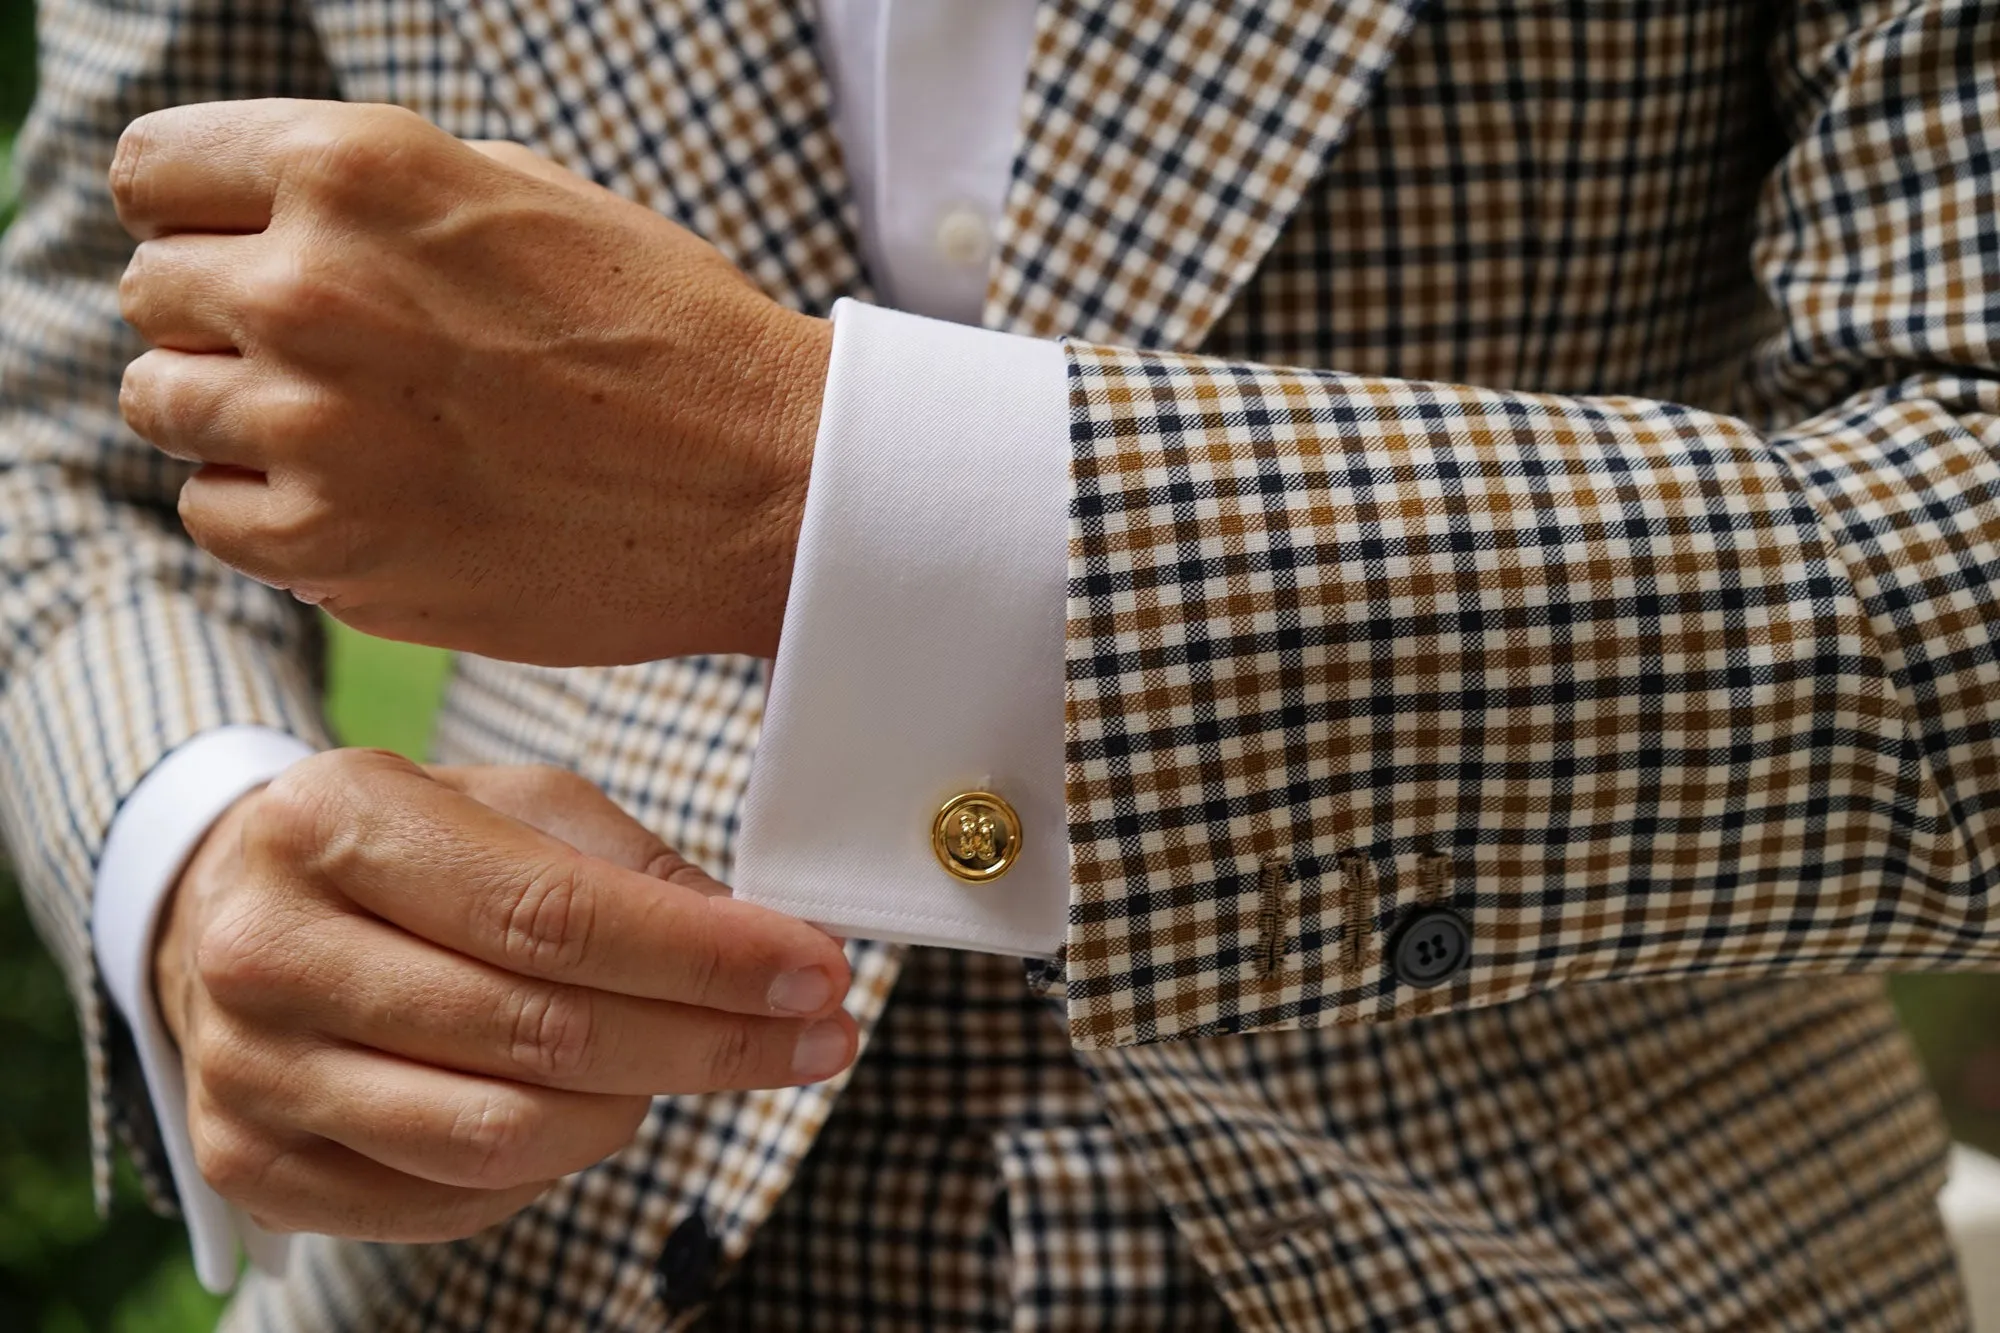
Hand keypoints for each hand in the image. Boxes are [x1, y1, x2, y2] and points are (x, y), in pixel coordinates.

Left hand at [111, 99, 832, 665]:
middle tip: (329, 354)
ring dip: (236, 413)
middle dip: (220, 316)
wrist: (767, 482)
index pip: (152, 173)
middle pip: (152, 292)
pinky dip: (270, 510)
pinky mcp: (336, 550)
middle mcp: (312, 289)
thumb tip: (250, 222)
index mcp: (357, 171)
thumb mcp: (522, 195)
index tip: (237, 249)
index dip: (195, 212)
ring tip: (350, 428)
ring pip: (162, 405)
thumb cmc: (667, 330)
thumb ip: (367, 194)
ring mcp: (316, 428)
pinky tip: (367, 497)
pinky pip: (214, 515)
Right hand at [152, 750, 855, 1242]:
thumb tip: (765, 946)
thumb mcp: (510, 804)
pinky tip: (590, 1108)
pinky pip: (453, 1200)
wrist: (228, 913)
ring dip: (637, 1109)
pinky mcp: (255, 1165)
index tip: (816, 971)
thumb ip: (632, 867)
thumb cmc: (401, 850)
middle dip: (710, 1041)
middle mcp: (269, 950)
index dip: (704, 956)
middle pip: (539, 1032)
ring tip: (693, 1062)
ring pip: (500, 1134)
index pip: (554, 915)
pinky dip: (551, 1165)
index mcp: (334, 821)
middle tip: (819, 1034)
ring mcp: (251, 1070)